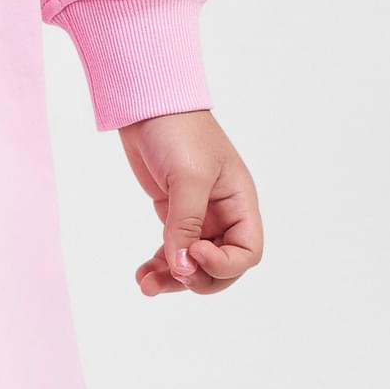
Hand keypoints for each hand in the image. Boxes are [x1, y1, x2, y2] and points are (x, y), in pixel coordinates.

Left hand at [117, 108, 261, 296]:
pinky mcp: (173, 213)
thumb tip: (183, 266)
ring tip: (146, 285)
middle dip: (197, 278)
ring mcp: (197, 215)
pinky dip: (160, 265)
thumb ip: (186, 223)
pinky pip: (173, 250)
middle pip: (220, 265)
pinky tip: (143, 274)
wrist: (147, 103)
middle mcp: (223, 213)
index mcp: (240, 203)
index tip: (194, 253)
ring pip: (193, 263)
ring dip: (173, 278)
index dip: (224, 264)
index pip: (247, 252)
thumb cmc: (178, 130)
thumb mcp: (188, 176)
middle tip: (172, 276)